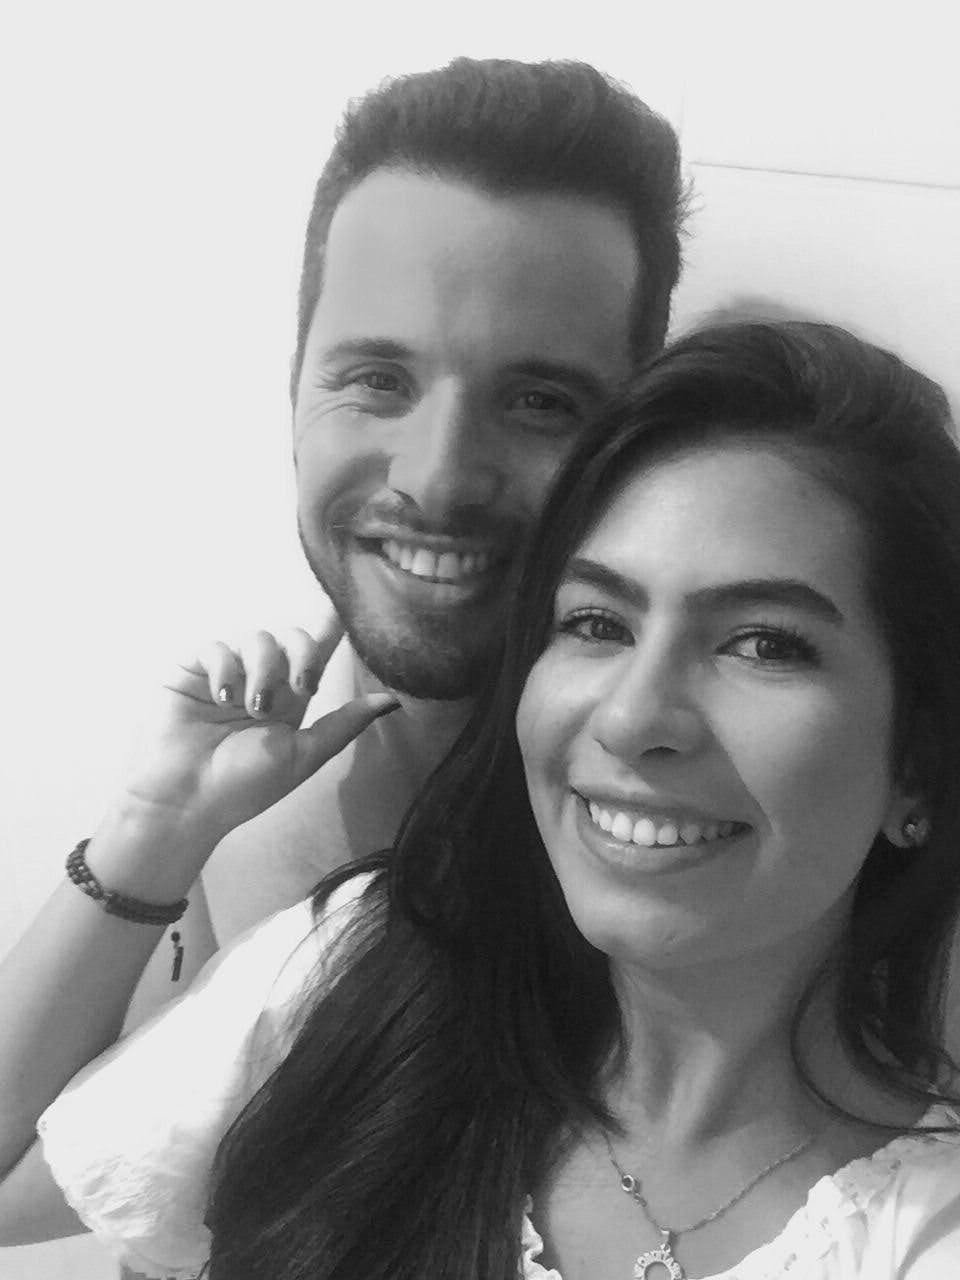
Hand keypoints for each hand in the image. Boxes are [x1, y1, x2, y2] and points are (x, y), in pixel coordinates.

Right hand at [116, 615, 397, 843]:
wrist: (187, 801)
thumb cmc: (244, 787)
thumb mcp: (305, 754)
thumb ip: (345, 723)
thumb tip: (393, 700)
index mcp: (292, 697)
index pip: (317, 650)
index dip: (332, 624)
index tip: (347, 603)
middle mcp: (262, 678)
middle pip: (293, 636)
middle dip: (301, 655)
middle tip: (298, 688)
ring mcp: (228, 672)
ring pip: (258, 637)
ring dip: (262, 671)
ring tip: (251, 708)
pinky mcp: (193, 669)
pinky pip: (217, 646)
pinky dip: (225, 669)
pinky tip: (221, 697)